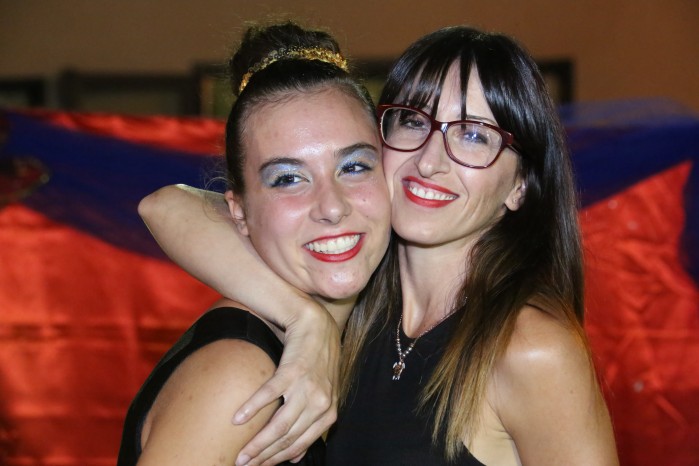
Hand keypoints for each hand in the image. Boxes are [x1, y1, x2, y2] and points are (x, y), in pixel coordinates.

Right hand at [233, 304, 340, 465]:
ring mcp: (307, 387)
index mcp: (328, 413)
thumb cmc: (316, 361)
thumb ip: (310, 424)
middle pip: (288, 439)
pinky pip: (269, 394)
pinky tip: (237, 420)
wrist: (316, 324)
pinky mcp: (293, 370)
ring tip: (240, 455)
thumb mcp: (321, 395)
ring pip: (280, 425)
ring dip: (257, 443)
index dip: (277, 460)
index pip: (299, 445)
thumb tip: (297, 457)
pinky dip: (252, 408)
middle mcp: (320, 403)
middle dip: (264, 458)